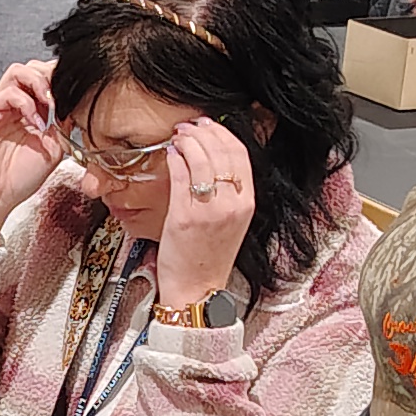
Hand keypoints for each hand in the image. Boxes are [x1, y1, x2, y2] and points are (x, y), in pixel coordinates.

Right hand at [0, 59, 64, 232]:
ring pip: (17, 71)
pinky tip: (35, 122)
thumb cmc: (20, 178)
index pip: (45, 78)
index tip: (75, 93)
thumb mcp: (54, 149)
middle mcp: (15, 104)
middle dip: (50, 75)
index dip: (60, 79)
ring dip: (38, 82)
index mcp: (31, 110)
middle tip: (62, 96)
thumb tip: (78, 107)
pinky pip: (7, 93)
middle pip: (32, 67)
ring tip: (49, 103)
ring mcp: (0, 107)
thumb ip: (63, 126)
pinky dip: (25, 102)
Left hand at [150, 117, 255, 311]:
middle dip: (203, 133)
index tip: (209, 126)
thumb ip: (228, 193)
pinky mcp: (184, 217)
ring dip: (187, 142)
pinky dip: (175, 160)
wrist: (197, 288)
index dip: (223, 134)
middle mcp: (231, 205)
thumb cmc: (209, 255)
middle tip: (188, 126)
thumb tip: (214, 161)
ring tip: (177, 137)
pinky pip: (181, 178)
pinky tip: (169, 154)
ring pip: (200, 161)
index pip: (240, 156)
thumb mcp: (230, 221)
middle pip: (221, 153)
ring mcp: (208, 211)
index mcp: (246, 204)